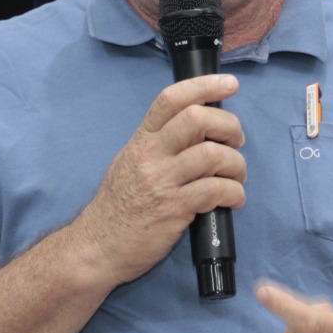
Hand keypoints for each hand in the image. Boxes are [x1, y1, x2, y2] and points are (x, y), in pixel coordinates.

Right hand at [69, 74, 246, 287]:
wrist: (96, 247)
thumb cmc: (117, 207)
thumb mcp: (130, 164)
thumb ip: (159, 145)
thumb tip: (197, 130)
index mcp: (141, 140)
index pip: (171, 99)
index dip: (204, 85)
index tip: (229, 85)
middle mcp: (150, 155)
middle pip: (196, 119)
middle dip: (229, 127)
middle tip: (236, 142)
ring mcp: (161, 182)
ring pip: (211, 155)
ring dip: (236, 165)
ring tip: (236, 178)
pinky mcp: (173, 209)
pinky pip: (214, 191)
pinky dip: (234, 193)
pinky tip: (233, 200)